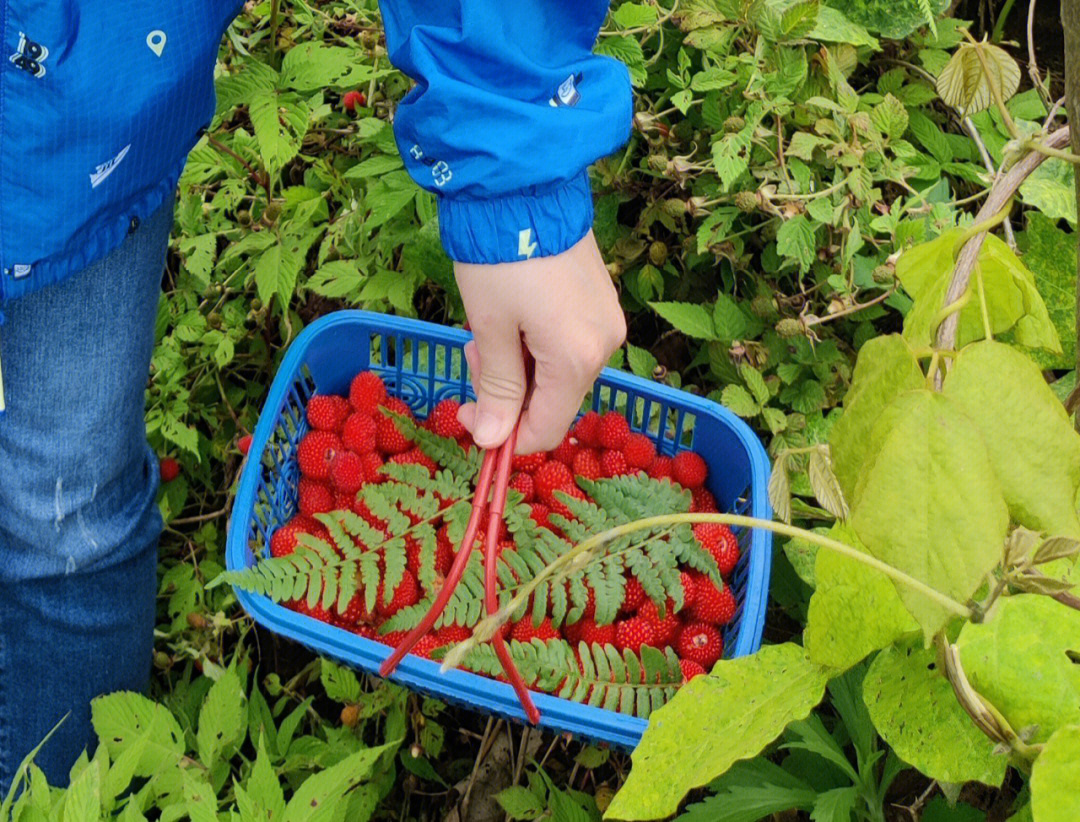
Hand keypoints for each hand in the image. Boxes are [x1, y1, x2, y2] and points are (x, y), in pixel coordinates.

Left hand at [454, 230, 625, 453]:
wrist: (525, 184)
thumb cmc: (500, 258)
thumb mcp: (490, 328)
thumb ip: (496, 389)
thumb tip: (490, 442)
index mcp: (576, 359)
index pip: (544, 429)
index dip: (503, 435)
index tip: (467, 413)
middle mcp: (605, 346)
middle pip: (553, 401)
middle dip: (508, 389)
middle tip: (475, 349)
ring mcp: (608, 322)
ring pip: (559, 372)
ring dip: (520, 364)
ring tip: (492, 325)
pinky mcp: (603, 302)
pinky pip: (569, 344)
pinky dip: (537, 344)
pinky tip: (516, 314)